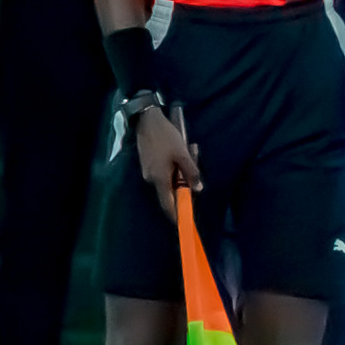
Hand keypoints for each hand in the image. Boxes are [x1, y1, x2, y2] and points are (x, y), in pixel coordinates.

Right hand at [133, 103, 203, 217]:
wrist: (147, 120)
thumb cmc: (166, 137)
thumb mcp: (183, 154)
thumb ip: (191, 173)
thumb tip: (197, 189)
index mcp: (159, 179)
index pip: (167, 204)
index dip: (176, 214)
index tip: (183, 223)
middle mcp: (151, 178)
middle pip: (170, 191)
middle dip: (184, 186)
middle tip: (196, 173)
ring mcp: (148, 171)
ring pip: (168, 179)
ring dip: (181, 172)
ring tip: (191, 151)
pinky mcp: (148, 164)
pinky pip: (164, 171)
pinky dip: (175, 166)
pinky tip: (182, 151)